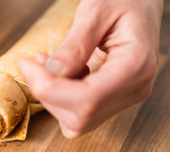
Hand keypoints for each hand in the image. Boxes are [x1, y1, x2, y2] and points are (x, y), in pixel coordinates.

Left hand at [20, 0, 162, 138]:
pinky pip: (79, 114)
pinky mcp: (111, 99)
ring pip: (77, 122)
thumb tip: (52, 74)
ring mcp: (124, 97)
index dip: (51, 90)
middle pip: (81, 117)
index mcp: (137, 66)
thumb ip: (75, 45)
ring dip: (52, 97)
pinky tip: (59, 73)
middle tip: (32, 64)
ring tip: (47, 63)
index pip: (89, 99)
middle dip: (48, 94)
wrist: (141, 2)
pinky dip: (60, 98)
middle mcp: (134, 89)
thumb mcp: (96, 11)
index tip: (27, 65)